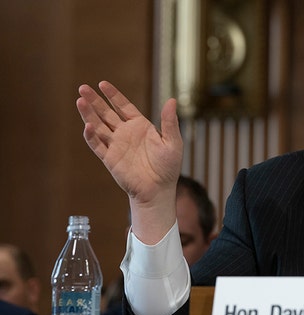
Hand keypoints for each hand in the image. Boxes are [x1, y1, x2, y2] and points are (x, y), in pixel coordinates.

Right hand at [76, 81, 182, 242]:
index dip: (113, 95)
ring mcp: (116, 145)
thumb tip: (172, 100)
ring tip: (80, 101)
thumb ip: (169, 122)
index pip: (123, 106)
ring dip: (88, 114)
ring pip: (98, 126)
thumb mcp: (173, 142)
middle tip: (83, 88)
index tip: (102, 84)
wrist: (159, 190)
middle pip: (106, 113)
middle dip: (95, 101)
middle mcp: (125, 133)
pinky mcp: (110, 158)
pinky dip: (91, 136)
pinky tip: (88, 125)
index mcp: (140, 126)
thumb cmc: (168, 167)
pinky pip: (98, 145)